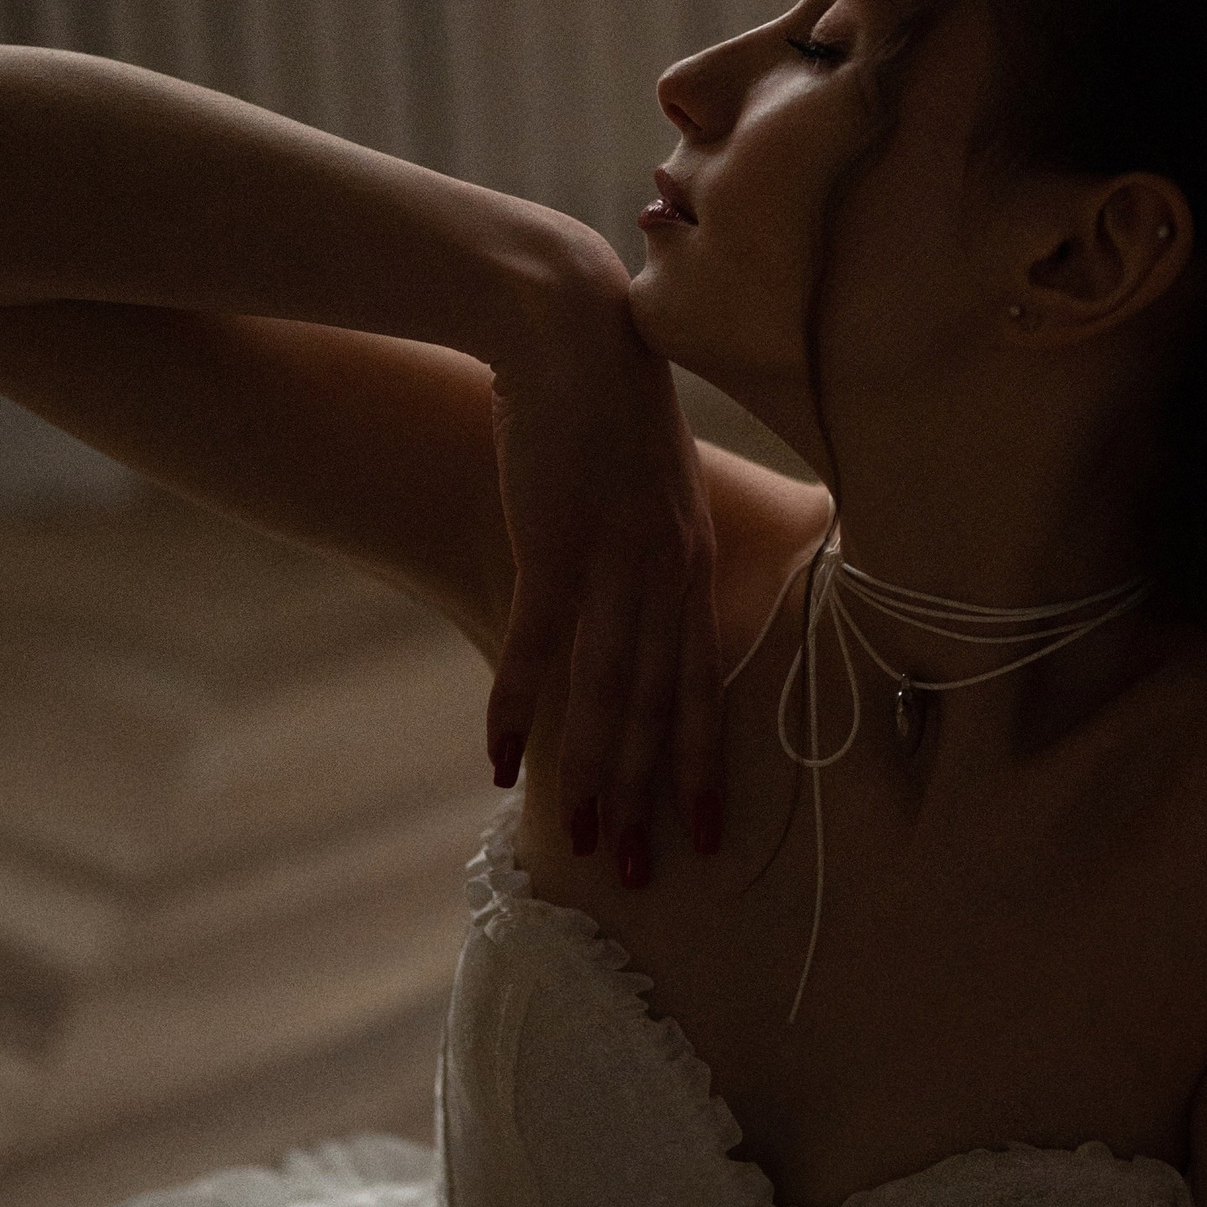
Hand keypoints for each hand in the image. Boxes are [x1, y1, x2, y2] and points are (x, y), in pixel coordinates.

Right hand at [482, 221, 723, 881]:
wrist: (569, 329)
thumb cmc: (604, 404)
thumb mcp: (653, 486)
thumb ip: (654, 553)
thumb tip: (646, 607)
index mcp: (693, 564)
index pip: (706, 687)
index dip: (703, 767)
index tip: (705, 838)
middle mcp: (666, 574)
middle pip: (660, 710)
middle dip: (649, 800)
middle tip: (638, 877)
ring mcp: (614, 563)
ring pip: (609, 695)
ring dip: (594, 777)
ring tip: (582, 845)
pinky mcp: (555, 546)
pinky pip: (540, 648)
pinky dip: (520, 709)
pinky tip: (501, 764)